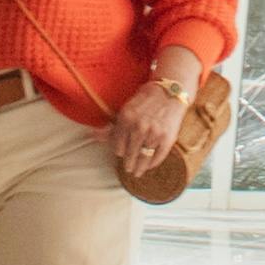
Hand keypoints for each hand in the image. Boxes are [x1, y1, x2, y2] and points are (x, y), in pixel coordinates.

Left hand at [106, 81, 211, 197]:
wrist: (170, 92)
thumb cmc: (146, 100)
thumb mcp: (126, 109)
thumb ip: (112, 126)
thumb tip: (94, 136)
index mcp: (126, 118)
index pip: (118, 146)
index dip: (119, 151)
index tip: (121, 154)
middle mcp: (139, 127)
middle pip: (129, 155)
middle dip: (128, 163)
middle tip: (128, 168)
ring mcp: (154, 134)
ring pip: (143, 158)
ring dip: (139, 168)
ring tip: (137, 172)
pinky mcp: (167, 138)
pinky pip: (158, 157)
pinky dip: (153, 163)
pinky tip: (150, 166)